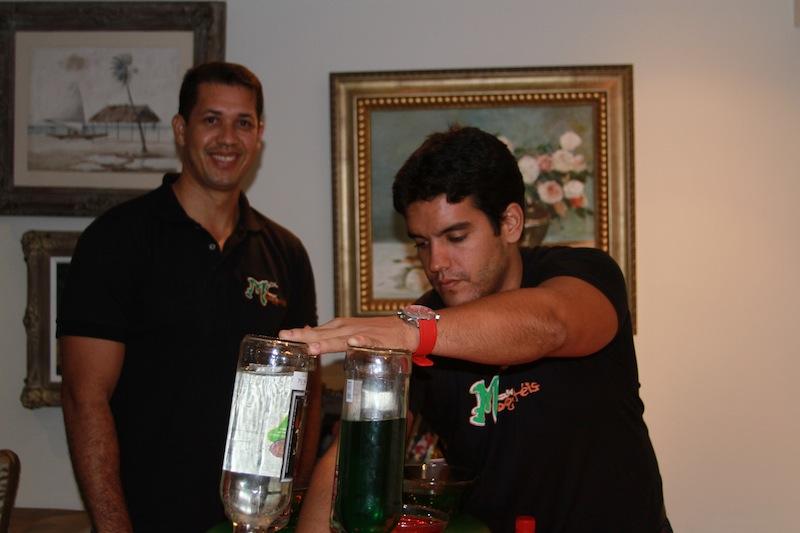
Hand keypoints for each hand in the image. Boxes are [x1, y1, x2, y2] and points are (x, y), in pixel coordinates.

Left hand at [279, 315, 416, 355]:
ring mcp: (362, 334)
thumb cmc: (374, 332)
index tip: (282, 336)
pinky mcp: (378, 341)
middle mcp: (347, 329)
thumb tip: (308, 336)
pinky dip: (361, 343)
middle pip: (323, 334)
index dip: (299, 334)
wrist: (403, 329)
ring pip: (342, 339)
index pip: (315, 331)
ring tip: (312, 347)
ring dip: (327, 342)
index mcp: (339, 328)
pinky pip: (369, 343)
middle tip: (287, 336)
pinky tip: (353, 344)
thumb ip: (329, 336)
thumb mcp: (348, 331)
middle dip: (305, 336)